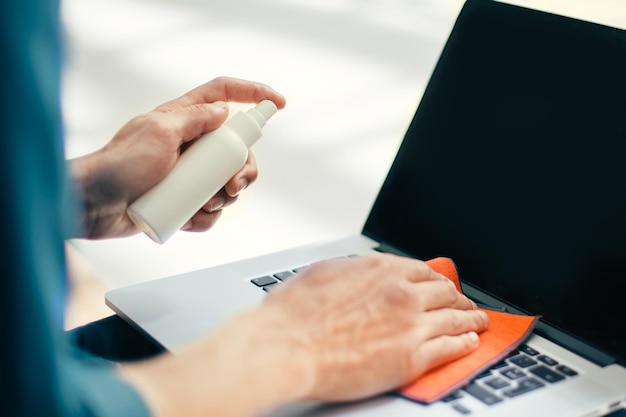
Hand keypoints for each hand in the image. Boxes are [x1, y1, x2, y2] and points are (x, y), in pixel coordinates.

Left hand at [69, 77, 285, 238]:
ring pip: (228, 182)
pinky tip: (191, 218)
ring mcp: (189, 173)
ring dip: (225, 197)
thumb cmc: (120, 165)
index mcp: (183, 118)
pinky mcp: (185, 199)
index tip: (279, 103)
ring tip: (204, 203)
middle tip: (233, 186)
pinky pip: (211, 208)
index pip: (224, 94)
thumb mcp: (158, 131)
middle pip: (236, 149)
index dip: (254, 94)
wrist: (97, 205)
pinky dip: (207, 216)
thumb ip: (193, 117)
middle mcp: (191, 144)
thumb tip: (224, 110)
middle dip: (244, 169)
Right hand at [261, 253, 488, 400]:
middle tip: (464, 303)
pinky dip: (464, 343)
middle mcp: (401, 292)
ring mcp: (410, 324)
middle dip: (458, 298)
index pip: (422, 272)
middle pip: (444, 292)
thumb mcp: (323, 274)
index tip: (441, 286)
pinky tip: (469, 343)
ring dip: (471, 319)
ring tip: (478, 322)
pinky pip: (450, 347)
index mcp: (380, 270)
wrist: (285, 346)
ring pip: (455, 318)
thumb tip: (362, 274)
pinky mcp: (412, 357)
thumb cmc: (294, 313)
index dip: (437, 281)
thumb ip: (353, 273)